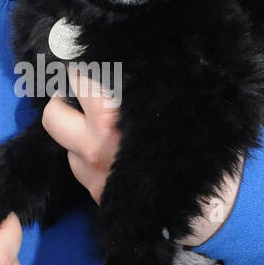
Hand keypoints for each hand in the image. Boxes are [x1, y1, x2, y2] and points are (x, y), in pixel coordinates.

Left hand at [42, 66, 243, 244]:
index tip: (91, 63)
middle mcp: (95, 144)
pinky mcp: (96, 196)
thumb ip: (149, 84)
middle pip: (53, 114)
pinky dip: (87, 159)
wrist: (210, 206)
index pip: (78, 79)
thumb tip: (135, 58)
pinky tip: (109, 154)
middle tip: (82, 96)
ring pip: (63, 144)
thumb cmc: (198, 147)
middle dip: (65, 102)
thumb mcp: (178, 104)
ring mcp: (92, 173)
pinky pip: (78, 169)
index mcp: (112, 116)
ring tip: (98, 128)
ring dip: (76, 134)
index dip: (83, 68)